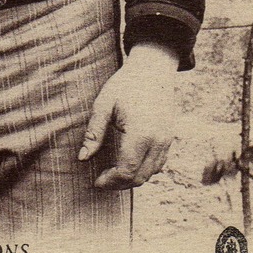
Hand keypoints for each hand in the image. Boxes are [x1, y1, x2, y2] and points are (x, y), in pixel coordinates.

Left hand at [78, 41, 177, 188]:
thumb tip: (82, 158)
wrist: (153, 69)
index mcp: (140, 133)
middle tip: (102, 179)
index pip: (126, 171)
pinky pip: (158, 164)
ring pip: (151, 174)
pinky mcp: (170, 138)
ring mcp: (167, 140)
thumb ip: (94, 133)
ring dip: (132, 178)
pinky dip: (144, 169)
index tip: (96, 181)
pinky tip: (128, 162)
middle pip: (140, 178)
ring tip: (112, 172)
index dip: (110, 181)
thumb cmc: (125, 84)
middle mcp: (158, 141)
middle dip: (119, 184)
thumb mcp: (104, 104)